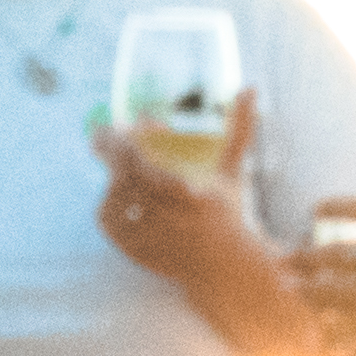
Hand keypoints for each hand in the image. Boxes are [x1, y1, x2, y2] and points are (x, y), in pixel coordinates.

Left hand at [91, 91, 265, 278]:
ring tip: (121, 168)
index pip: (145, 163)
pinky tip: (120, 194)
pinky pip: (109, 222)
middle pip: (124, 178)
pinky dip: (109, 204)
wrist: (224, 267)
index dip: (128, 139)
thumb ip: (239, 129)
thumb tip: (250, 88)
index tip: (131, 123)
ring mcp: (152, 238)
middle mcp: (172, 220)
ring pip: (114, 198)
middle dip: (112, 152)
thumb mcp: (232, 171)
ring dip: (113, 177)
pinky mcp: (137, 252)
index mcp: (195, 196)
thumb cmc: (228, 212)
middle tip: (105, 136)